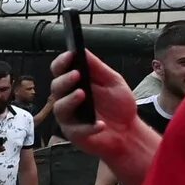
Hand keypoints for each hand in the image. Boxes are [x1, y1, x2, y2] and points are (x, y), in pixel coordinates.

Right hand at [49, 48, 143, 164]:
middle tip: (76, 74)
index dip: (62, 62)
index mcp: (74, 84)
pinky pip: (76, 130)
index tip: (70, 55)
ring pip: (59, 108)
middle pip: (56, 88)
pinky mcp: (75, 134)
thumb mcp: (112, 82)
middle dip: (64, 80)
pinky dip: (89, 127)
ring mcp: (69, 118)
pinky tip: (100, 124)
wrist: (128, 131)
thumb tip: (83, 50)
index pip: (60, 70)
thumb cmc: (118, 106)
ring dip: (70, 101)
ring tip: (82, 94)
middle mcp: (67, 100)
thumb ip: (97, 68)